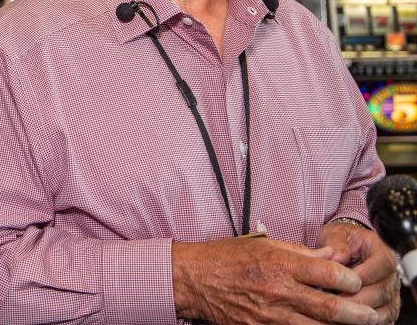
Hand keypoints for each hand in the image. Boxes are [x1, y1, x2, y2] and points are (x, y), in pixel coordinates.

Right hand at [173, 237, 378, 324]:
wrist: (190, 280)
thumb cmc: (223, 258)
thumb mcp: (261, 243)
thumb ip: (298, 252)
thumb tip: (329, 257)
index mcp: (278, 263)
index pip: (327, 273)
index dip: (348, 278)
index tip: (354, 280)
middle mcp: (277, 290)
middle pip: (329, 307)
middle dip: (356, 313)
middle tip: (370, 316)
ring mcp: (269, 315)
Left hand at [318, 222, 399, 324]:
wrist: (344, 248)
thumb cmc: (341, 241)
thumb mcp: (335, 234)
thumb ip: (336, 243)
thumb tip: (337, 257)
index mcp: (381, 251)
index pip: (381, 265)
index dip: (363, 275)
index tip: (342, 281)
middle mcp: (390, 274)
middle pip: (382, 292)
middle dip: (357, 299)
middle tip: (335, 301)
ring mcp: (390, 293)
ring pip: (383, 310)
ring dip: (360, 313)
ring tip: (338, 311)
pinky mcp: (385, 308)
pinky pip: (381, 320)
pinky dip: (363, 322)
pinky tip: (346, 320)